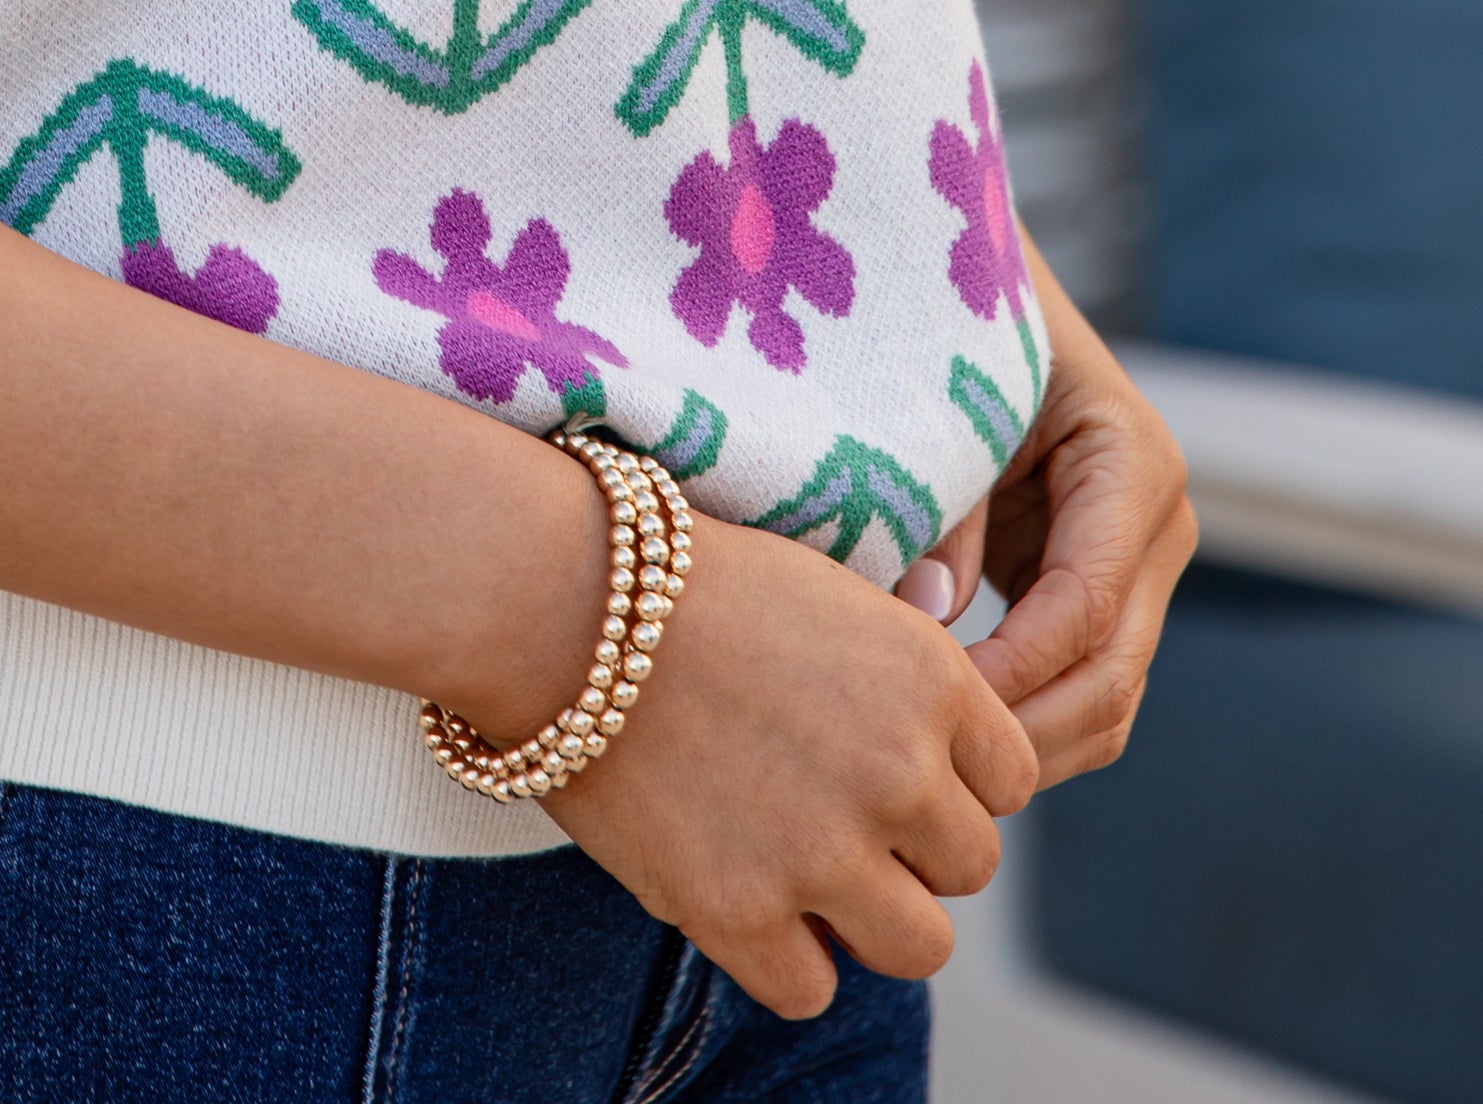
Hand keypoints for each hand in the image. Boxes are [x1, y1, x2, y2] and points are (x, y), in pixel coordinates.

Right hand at [549, 505, 1036, 1019]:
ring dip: (867, 916)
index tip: (891, 761)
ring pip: (919, 945)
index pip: (1010, 780)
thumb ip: (906, 673)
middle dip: (911, 848)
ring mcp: (824, 851)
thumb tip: (956, 746)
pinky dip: (782, 956)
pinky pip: (812, 988)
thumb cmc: (683, 581)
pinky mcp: (742, 913)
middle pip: (969, 868)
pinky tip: (741, 896)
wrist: (559, 601)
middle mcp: (898, 771)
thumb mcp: (829, 594)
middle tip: (835, 813)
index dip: (952, 777)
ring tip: (803, 870)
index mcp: (929, 677)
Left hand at [965, 237, 1195, 784]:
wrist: (968, 284)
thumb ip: (937, 508)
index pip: (1084, 606)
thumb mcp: (942, 403)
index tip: (934, 705)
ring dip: (1030, 746)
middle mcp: (1155, 524)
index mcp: (1132, 462)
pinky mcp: (1099, 590)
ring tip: (940, 771)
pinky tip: (954, 740)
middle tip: (933, 768)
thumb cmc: (949, 331)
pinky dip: (1026, 722)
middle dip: (1025, 732)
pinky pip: (1081, 685)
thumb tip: (928, 620)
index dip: (1013, 670)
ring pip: (1108, 699)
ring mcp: (1137, 565)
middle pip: (1111, 672)